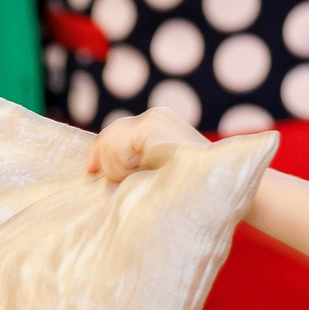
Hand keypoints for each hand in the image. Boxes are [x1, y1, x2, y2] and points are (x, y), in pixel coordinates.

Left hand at [86, 106, 208, 181]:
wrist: (218, 191)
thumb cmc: (190, 193)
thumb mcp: (158, 174)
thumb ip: (137, 164)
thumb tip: (101, 169)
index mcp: (160, 123)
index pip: (118, 131)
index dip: (100, 150)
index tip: (90, 170)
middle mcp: (156, 116)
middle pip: (110, 135)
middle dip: (106, 161)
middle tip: (112, 181)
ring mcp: (154, 119)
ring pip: (110, 144)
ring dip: (118, 170)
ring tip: (142, 180)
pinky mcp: (151, 127)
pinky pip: (116, 149)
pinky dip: (123, 168)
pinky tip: (143, 174)